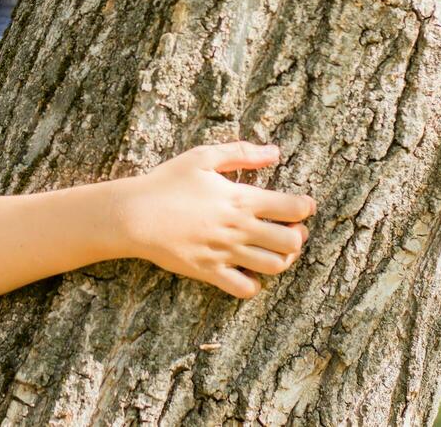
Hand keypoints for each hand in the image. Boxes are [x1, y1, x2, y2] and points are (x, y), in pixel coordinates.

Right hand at [119, 140, 316, 299]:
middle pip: (292, 241)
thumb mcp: (203, 157)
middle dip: (298, 235)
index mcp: (242, 198)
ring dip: (282, 259)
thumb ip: (241, 153)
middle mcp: (239, 228)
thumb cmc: (166, 182)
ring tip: (272, 249)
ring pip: (275, 266)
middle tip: (289, 229)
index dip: (305, 207)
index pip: (293, 208)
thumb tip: (274, 152)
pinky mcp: (210, 272)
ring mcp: (226, 253)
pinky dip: (254, 283)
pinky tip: (247, 269)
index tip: (302, 206)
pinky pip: (246, 288)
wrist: (134, 215)